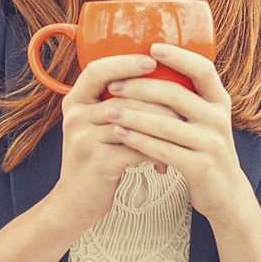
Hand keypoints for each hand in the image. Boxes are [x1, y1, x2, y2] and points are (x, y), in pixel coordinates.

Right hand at [48, 54, 175, 231]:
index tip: (153, 59)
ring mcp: (84, 138)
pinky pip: (137, 148)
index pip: (98, 69)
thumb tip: (159, 77)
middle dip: (158, 97)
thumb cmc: (97, 157)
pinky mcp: (97, 162)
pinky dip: (156, 152)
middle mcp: (75, 115)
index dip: (125, 62)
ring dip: (163, 125)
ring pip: (135, 121)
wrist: (75, 203)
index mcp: (75, 100)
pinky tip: (167, 160)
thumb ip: (116, 102)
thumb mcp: (98, 124)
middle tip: (185, 100)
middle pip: (123, 95)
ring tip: (183, 129)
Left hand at [104, 44, 254, 224]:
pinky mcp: (201, 167)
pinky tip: (120, 134)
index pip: (203, 69)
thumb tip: (152, 67)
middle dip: (141, 87)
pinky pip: (164, 150)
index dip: (179, 57)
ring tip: (108, 110)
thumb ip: (188, 97)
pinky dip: (138, 141)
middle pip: (177, 94)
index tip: (152, 47)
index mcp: (219, 100)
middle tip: (114, 85)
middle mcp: (218, 118)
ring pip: (166, 124)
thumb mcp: (205, 119)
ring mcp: (212, 143)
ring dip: (134, 116)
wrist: (226, 194)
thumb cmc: (205, 149)